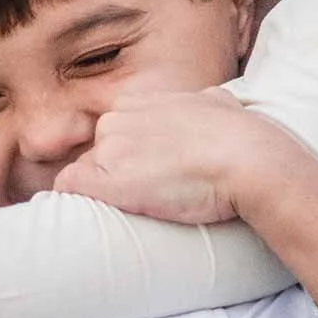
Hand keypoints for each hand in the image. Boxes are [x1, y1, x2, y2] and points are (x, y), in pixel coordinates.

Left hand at [55, 89, 317, 307]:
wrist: (249, 158)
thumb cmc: (243, 137)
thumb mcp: (220, 102)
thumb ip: (205, 102)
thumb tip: (214, 101)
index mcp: (142, 100)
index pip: (117, 133)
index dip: (133, 160)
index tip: (153, 179)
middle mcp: (120, 118)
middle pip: (98, 152)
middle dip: (117, 175)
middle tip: (151, 197)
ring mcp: (110, 147)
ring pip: (87, 172)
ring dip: (105, 192)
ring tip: (142, 209)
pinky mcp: (105, 178)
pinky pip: (68, 187)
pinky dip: (76, 203)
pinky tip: (101, 217)